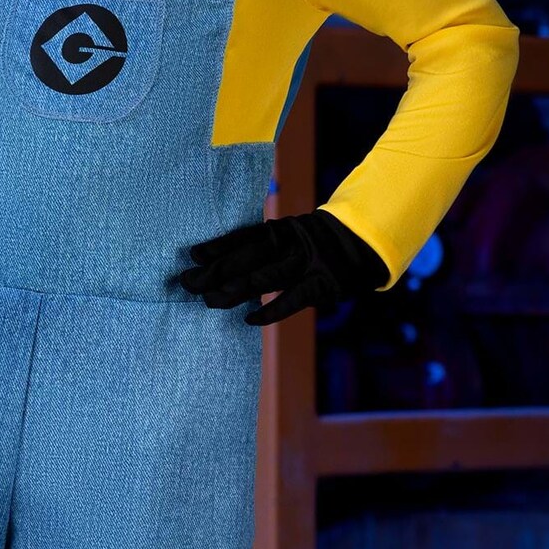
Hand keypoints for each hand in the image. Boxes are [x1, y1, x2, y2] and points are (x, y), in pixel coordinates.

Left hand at [178, 208, 388, 324]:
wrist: (361, 244)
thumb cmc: (313, 244)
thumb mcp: (288, 236)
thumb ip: (259, 246)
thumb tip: (214, 263)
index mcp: (280, 229)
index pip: (243, 237)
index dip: (218, 246)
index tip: (193, 255)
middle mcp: (290, 244)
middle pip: (246, 257)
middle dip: (214, 271)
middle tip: (188, 283)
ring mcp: (306, 264)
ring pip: (263, 278)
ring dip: (234, 291)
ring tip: (209, 301)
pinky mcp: (321, 285)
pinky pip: (291, 300)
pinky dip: (269, 310)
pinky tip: (249, 319)